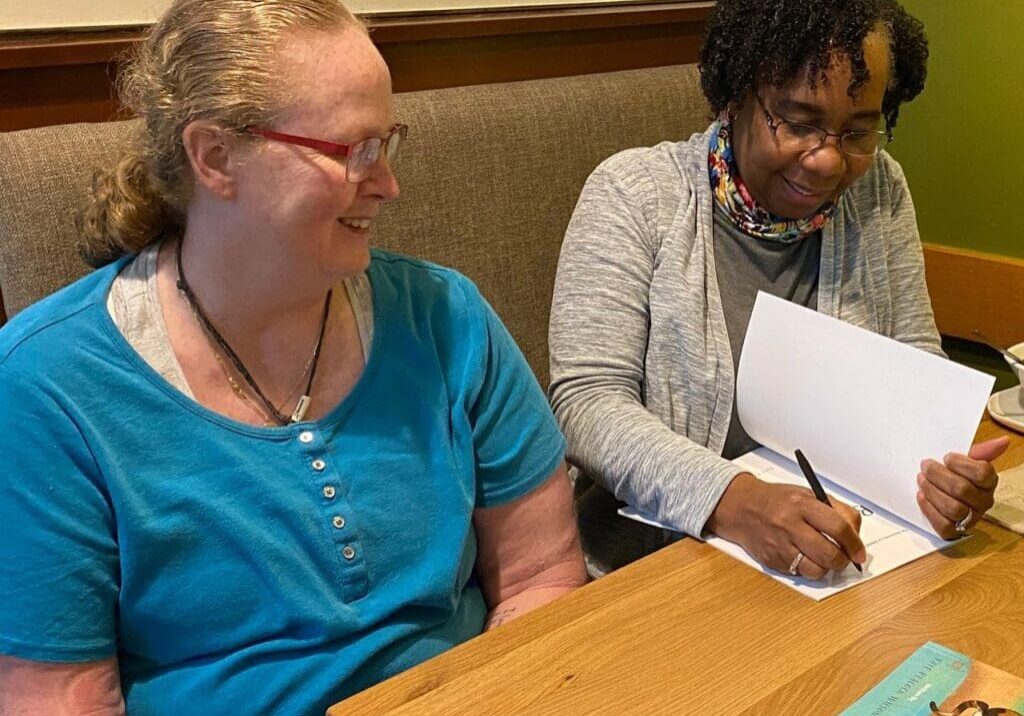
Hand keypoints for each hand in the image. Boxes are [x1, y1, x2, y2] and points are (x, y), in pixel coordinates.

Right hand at [707, 472, 866, 579]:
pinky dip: (806, 568)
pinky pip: (798, 574)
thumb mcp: (807, 495)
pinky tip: (803, 556)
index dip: (855, 544)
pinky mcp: (771, 560)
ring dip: (825, 568)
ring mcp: (778, 544)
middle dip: (842, 561)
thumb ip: (835, 511)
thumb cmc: (777, 501)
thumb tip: (855, 535)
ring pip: (815, 570)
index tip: (860, 552)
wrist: (741, 507)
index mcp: (801, 504)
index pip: (838, 527)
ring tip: (823, 559)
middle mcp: (789, 525)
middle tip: (844, 558)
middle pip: (828, 554)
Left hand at [916, 436, 1007, 538]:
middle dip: (939, 475)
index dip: (961, 464)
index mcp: (989, 482)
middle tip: (925, 466)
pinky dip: (929, 510)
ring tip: (921, 479)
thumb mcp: (967, 460)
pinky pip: (943, 526)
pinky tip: (921, 496)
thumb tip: (1004, 441)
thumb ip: (981, 451)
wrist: (943, 490)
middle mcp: (983, 501)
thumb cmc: (957, 473)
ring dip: (932, 491)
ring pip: (953, 508)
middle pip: (962, 489)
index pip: (982, 473)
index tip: (946, 456)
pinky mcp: (955, 530)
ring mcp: (970, 517)